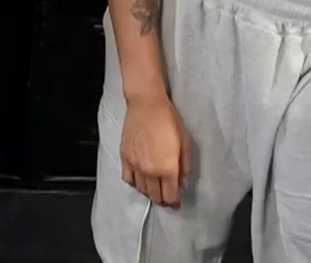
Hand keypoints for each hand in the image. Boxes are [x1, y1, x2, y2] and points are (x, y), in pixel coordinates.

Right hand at [119, 91, 191, 207]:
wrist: (146, 105)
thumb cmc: (169, 121)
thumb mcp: (186, 143)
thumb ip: (185, 166)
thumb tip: (182, 182)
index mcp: (168, 168)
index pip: (170, 196)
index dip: (175, 203)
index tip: (176, 203)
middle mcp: (150, 171)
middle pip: (156, 196)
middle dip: (163, 200)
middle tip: (167, 197)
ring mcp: (135, 165)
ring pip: (142, 190)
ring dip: (150, 193)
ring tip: (155, 190)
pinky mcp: (124, 158)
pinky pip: (128, 179)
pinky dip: (135, 184)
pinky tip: (140, 180)